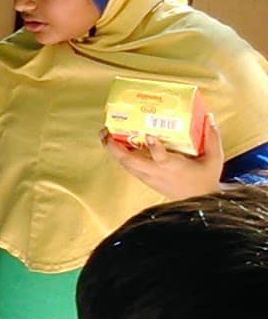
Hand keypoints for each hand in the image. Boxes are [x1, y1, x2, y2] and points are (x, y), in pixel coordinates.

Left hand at [101, 116, 222, 199]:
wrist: (200, 201)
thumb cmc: (206, 178)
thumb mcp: (215, 158)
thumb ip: (212, 137)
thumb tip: (209, 116)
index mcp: (174, 167)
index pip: (162, 158)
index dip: (155, 147)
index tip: (149, 135)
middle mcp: (157, 173)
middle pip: (131, 162)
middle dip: (115, 148)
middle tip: (105, 131)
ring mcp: (149, 178)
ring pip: (127, 166)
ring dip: (113, 152)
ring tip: (104, 136)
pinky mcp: (146, 180)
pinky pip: (130, 169)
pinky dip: (121, 158)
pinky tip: (115, 146)